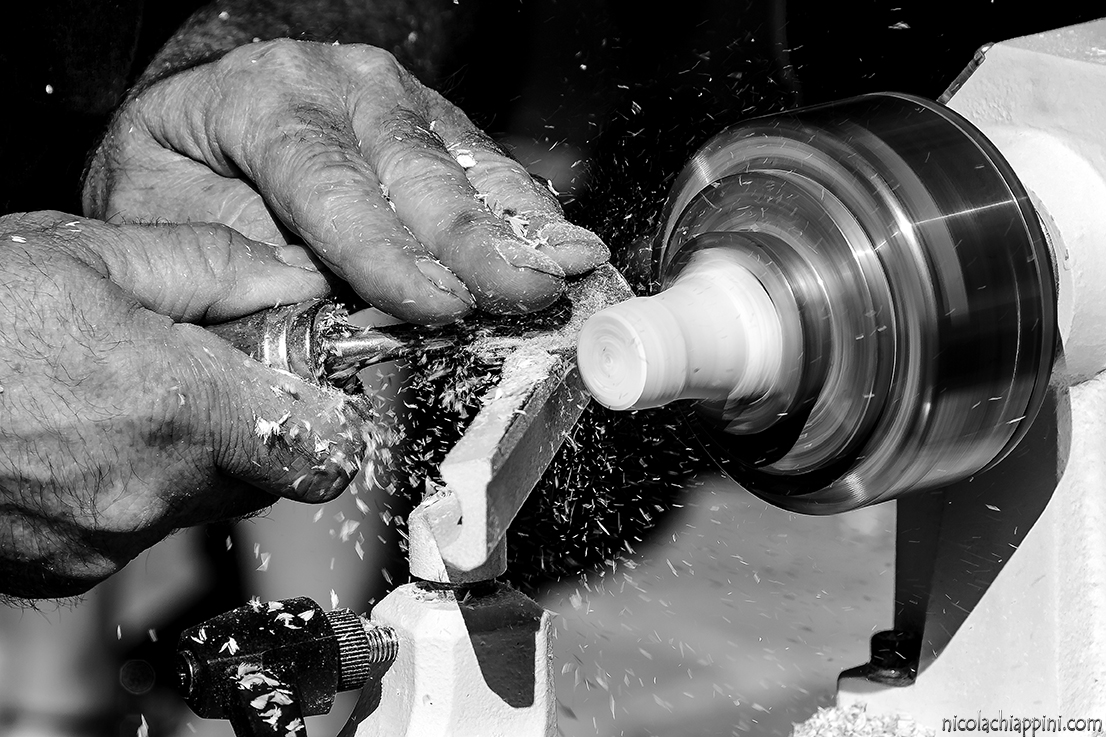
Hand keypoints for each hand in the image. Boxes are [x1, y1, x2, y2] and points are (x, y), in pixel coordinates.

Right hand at [0, 212, 374, 598]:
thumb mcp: (88, 255)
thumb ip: (213, 267)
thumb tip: (289, 283)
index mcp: (176, 410)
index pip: (321, 448)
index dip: (326, 412)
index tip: (308, 383)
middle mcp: (147, 492)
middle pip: (263, 475)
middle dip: (253, 423)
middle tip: (205, 369)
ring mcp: (101, 541)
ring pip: (200, 500)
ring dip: (188, 453)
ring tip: (123, 393)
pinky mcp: (60, 569)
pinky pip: (136, 526)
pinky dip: (131, 483)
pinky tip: (80, 432)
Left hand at [84, 40, 608, 324]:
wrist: (198, 126)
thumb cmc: (178, 180)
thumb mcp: (165, 221)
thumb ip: (229, 268)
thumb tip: (316, 322)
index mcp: (260, 101)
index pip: (329, 183)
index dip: (386, 251)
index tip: (439, 304)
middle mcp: (339, 86)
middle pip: (416, 171)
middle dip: (478, 241)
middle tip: (530, 291)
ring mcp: (396, 98)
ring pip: (466, 164)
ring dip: (524, 224)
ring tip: (575, 264)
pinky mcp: (435, 123)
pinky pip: (488, 166)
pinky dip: (528, 212)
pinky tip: (566, 244)